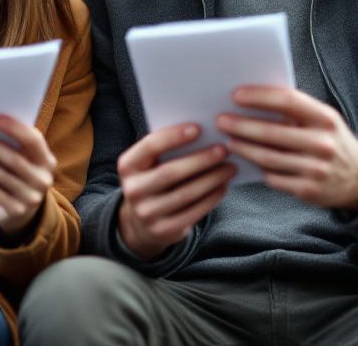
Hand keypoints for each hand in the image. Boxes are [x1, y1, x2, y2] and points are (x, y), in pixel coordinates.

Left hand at [0, 115, 57, 239]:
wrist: (26, 208)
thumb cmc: (22, 172)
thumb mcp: (28, 159)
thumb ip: (18, 143)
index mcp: (48, 161)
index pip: (34, 141)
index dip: (15, 129)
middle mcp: (43, 180)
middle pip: (14, 159)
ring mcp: (31, 197)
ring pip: (1, 175)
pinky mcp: (17, 209)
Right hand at [115, 124, 235, 260]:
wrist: (141, 224)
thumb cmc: (153, 181)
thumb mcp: (149, 165)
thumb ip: (166, 150)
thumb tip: (204, 134)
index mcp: (127, 166)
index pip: (150, 146)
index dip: (174, 136)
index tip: (198, 128)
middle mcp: (133, 190)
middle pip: (171, 172)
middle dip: (201, 159)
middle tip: (224, 150)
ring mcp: (147, 213)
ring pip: (186, 194)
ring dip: (212, 179)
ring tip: (229, 168)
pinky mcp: (163, 230)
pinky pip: (193, 212)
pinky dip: (212, 198)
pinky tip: (223, 186)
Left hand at [217, 85, 357, 210]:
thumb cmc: (332, 140)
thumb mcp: (324, 120)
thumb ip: (296, 110)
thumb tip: (254, 98)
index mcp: (326, 119)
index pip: (288, 101)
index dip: (260, 97)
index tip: (237, 95)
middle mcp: (323, 144)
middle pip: (272, 133)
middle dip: (241, 126)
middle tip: (221, 121)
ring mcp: (315, 169)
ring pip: (268, 158)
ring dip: (243, 148)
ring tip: (228, 140)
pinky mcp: (307, 190)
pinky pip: (273, 178)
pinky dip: (258, 169)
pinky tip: (246, 161)